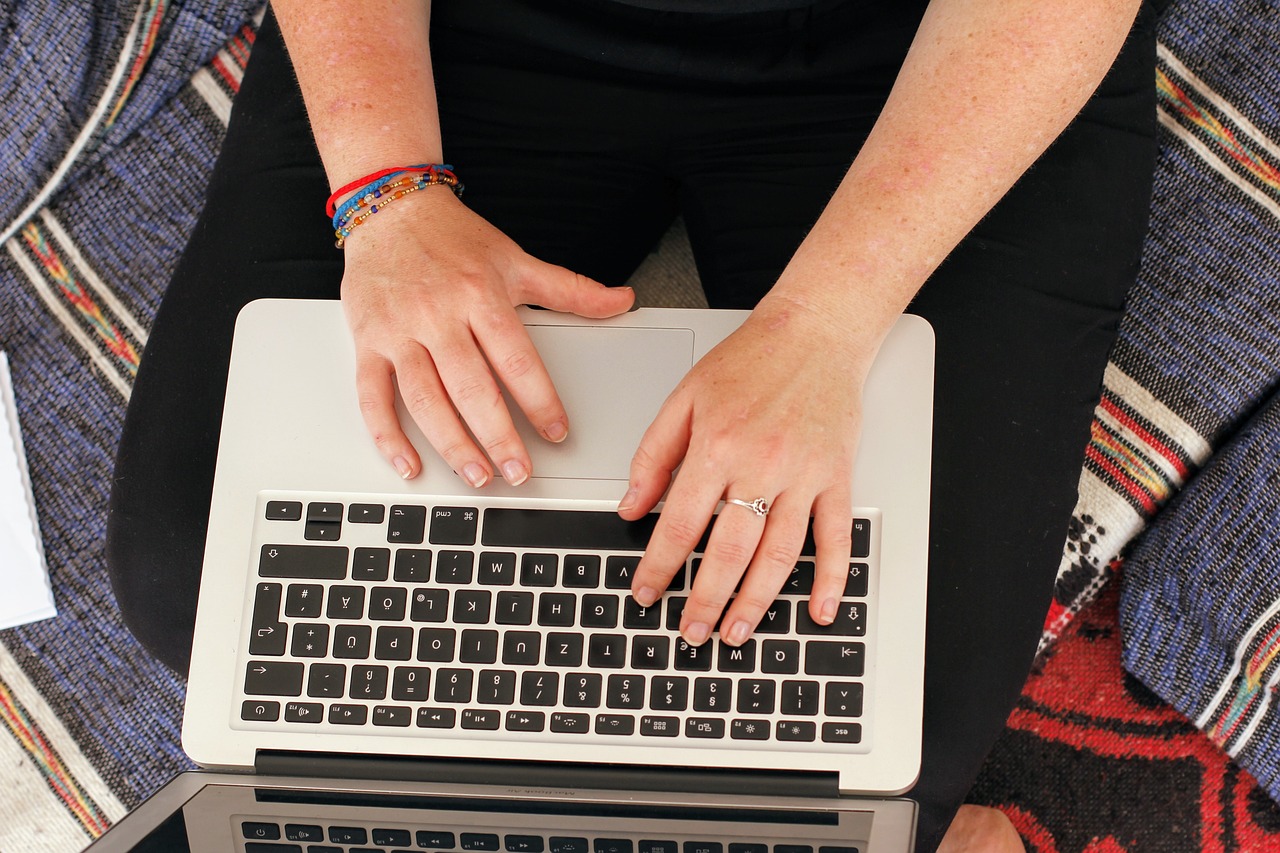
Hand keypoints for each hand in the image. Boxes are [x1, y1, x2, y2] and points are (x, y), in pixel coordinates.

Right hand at [341, 191, 634, 483]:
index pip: (516, 358)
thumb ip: (570, 289)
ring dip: (451, 444)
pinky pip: (372, 396)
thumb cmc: (453, 237)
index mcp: (479, 295)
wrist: (389, 206)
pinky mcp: (367, 342)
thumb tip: (622, 300)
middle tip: (519, 472)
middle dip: (497, 436)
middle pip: (470, 387)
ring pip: (423, 399)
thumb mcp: (516, 259)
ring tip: (477, 476)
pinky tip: (409, 463)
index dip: (539, 400)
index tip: (557, 431)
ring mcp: (398, 331)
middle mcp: (437, 315)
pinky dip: (387, 435)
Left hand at [619, 294, 872, 646]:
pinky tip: (819, 610)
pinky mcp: (837, 477)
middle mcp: (760, 466)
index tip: (646, 593)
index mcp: (716, 446)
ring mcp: (803, 476)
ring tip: (736, 632)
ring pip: (779, 555)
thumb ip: (653, 455)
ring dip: (755, 601)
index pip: (680, 524)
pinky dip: (831, 578)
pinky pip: (835, 537)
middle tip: (690, 632)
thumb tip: (630, 506)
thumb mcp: (684, 398)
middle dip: (704, 600)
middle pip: (728, 552)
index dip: (658, 566)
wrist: (815, 332)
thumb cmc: (750, 361)